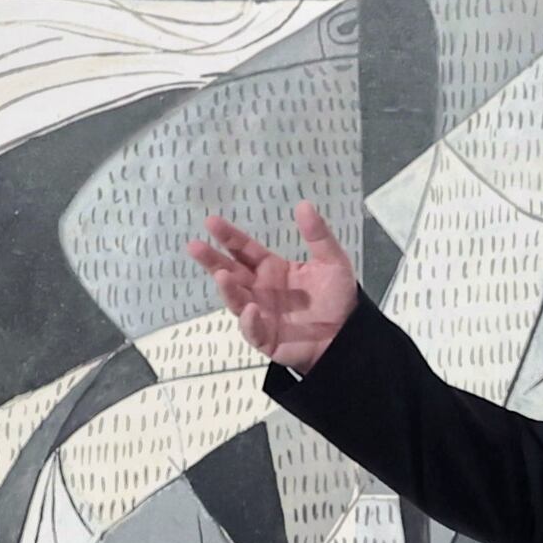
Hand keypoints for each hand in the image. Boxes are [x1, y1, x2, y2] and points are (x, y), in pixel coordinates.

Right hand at [190, 202, 362, 369]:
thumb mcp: (332, 262)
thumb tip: (304, 204)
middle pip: (230, 272)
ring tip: (222, 275)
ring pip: (236, 300)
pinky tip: (250, 309)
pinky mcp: (265, 337)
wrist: (348, 334)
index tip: (211, 221)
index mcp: (271, 269)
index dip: (228, 236)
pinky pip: (253, 329)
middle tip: (194, 246)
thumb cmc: (337, 297)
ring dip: (228, 289)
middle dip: (212, 260)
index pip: (244, 250)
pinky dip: (249, 320)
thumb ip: (318, 236)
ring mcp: (259, 314)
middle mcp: (259, 289)